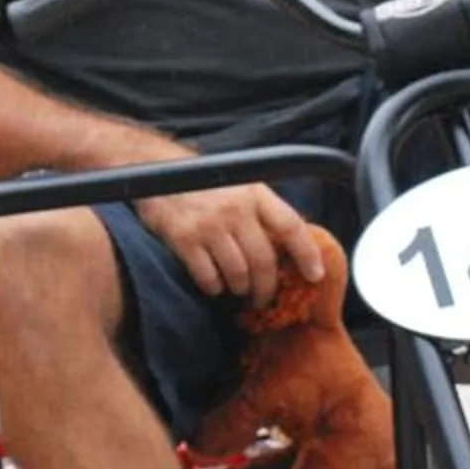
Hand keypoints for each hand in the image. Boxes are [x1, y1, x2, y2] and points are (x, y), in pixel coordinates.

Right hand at [135, 181, 327, 311]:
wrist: (154, 170)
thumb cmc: (203, 181)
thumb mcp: (239, 185)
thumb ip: (261, 210)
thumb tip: (287, 245)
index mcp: (255, 193)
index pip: (291, 226)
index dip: (307, 254)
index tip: (315, 276)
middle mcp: (235, 209)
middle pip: (263, 260)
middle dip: (267, 287)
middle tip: (264, 298)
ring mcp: (209, 225)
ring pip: (238, 273)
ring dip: (240, 289)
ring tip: (238, 291)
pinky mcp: (184, 239)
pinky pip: (208, 277)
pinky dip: (214, 288)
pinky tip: (213, 285)